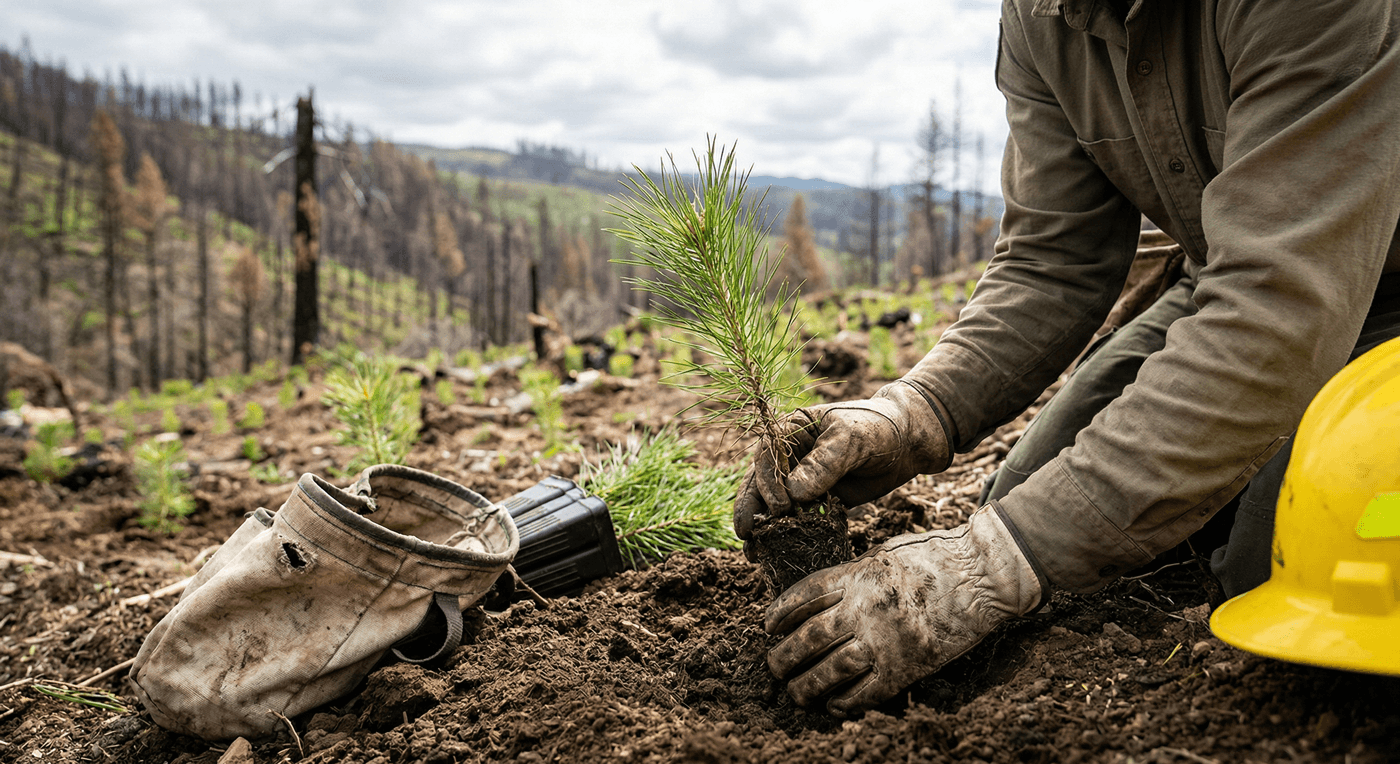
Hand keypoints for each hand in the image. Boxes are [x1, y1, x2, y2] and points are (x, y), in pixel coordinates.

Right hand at [733, 380, 952, 539]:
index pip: (767, 458)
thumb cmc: (877, 428)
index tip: (779, 507)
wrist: (907, 443)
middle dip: (751, 509)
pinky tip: (776, 554)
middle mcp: (789, 457)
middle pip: (760, 484)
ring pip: (773, 505)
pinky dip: (787, 536)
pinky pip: (797, 519)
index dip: (767, 484)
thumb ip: (823, 464)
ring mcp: (801, 480)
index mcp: (790, 432)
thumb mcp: (851, 440)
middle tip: (746, 534)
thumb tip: (794, 495)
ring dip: (763, 528)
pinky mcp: (817, 500)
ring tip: (753, 553)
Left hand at [764, 507, 1043, 715]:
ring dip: (807, 686)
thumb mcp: (883, 554)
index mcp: (858, 576)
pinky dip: (846, 702)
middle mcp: (866, 608)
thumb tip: (820, 599)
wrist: (983, 577)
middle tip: (774, 667)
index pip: (804, 596)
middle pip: (809, 638)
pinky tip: (833, 704)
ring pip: (832, 670)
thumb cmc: (934, 558)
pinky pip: (867, 692)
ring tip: (796, 693)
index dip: (780, 613)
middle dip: (784, 657)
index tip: (768, 626)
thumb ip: (851, 575)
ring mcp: (886, 640)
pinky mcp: (908, 666)